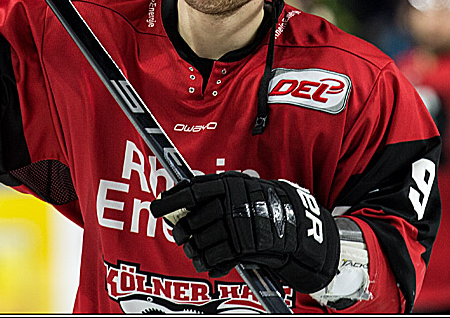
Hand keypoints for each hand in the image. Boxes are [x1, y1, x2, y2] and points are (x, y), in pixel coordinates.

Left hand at [150, 172, 338, 293]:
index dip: (170, 200)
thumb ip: (213, 190)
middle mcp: (230, 204)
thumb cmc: (261, 203)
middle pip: (191, 222)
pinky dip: (208, 263)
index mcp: (227, 185)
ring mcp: (236, 227)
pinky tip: (209, 263)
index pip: (190, 192)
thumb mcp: (239, 187)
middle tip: (179, 235)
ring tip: (194, 252)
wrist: (293, 223)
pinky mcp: (241, 248)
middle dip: (181, 232)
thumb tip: (179, 197)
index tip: (156, 207)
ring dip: (193, 251)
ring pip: (200, 243)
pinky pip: (213, 259)